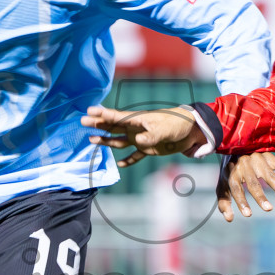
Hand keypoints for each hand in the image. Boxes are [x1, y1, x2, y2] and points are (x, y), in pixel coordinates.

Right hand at [81, 105, 204, 166]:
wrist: (192, 131)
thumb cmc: (177, 124)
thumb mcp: (164, 129)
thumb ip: (150, 136)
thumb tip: (137, 141)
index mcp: (138, 120)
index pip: (117, 117)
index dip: (102, 114)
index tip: (89, 111)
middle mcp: (136, 128)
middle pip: (113, 127)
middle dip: (98, 124)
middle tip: (83, 122)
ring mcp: (141, 138)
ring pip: (119, 140)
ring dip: (106, 140)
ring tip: (92, 140)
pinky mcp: (149, 148)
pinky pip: (135, 155)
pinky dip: (128, 160)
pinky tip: (120, 164)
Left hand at [218, 153, 274, 220]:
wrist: (237, 144)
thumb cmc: (230, 171)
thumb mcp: (223, 185)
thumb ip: (224, 203)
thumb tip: (230, 220)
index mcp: (232, 173)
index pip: (236, 189)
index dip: (242, 201)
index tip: (248, 215)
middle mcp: (244, 165)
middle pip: (253, 183)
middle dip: (260, 196)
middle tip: (268, 209)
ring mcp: (257, 160)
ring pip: (269, 175)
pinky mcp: (268, 155)